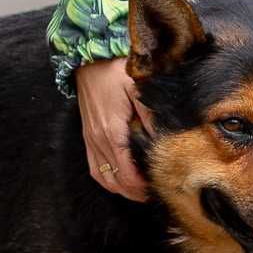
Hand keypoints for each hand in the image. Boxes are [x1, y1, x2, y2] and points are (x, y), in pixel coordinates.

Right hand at [76, 57, 153, 200]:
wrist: (89, 60)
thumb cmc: (115, 71)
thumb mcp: (138, 88)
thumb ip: (150, 115)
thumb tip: (164, 139)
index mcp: (112, 132)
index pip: (128, 173)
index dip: (144, 186)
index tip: (161, 186)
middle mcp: (98, 141)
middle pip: (118, 182)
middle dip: (137, 192)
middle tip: (157, 191)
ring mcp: (91, 141)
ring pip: (106, 179)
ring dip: (123, 189)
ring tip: (142, 191)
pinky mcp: (88, 138)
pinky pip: (95, 169)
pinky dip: (109, 180)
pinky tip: (122, 181)